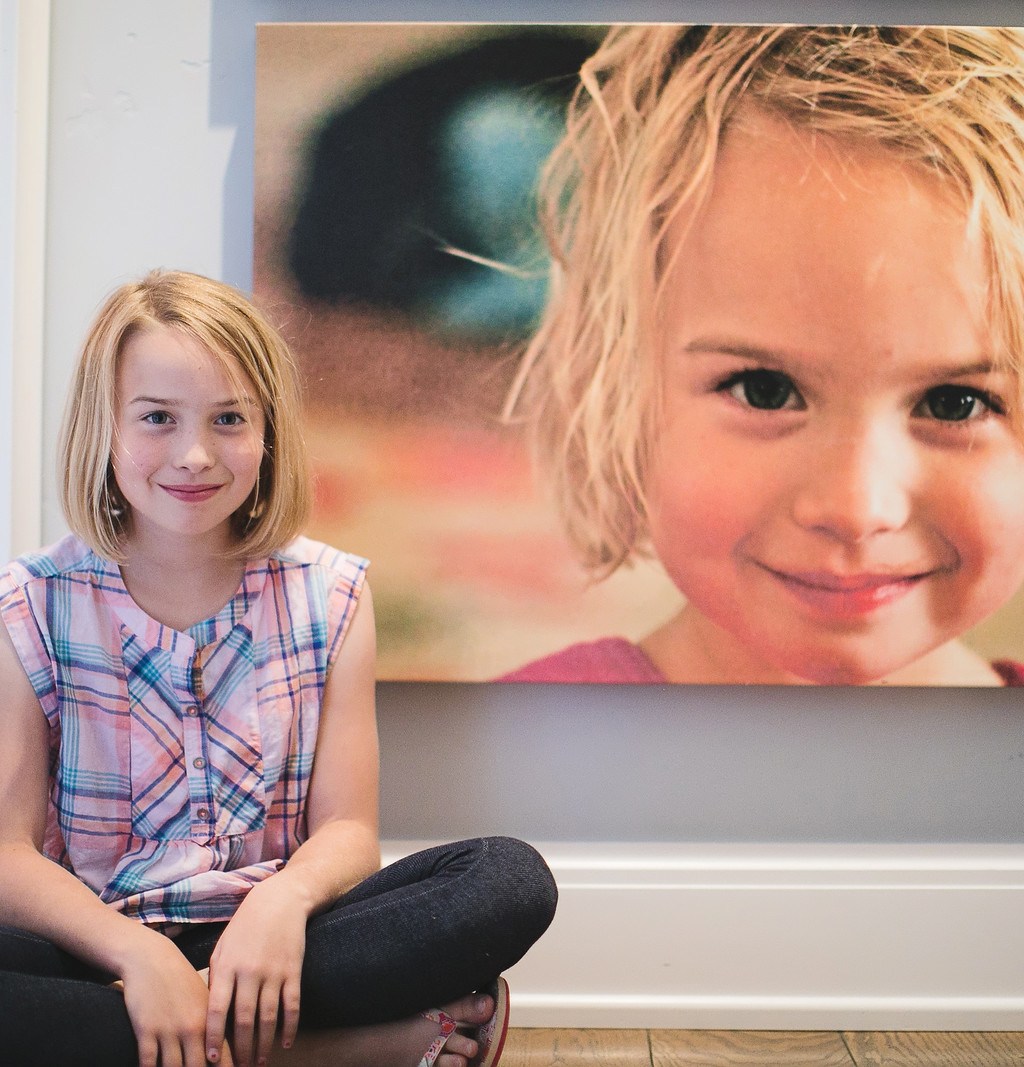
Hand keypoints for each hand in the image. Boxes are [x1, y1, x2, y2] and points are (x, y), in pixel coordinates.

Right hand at [118, 936, 211, 1066]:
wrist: (152, 959)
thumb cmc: (181, 979)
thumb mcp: (204, 998)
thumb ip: (214, 1024)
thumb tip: (225, 1049)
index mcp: (211, 1020)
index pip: (223, 1058)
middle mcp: (192, 1028)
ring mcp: (169, 1030)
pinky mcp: (146, 1031)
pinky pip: (148, 1063)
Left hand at [205, 879, 307, 1066]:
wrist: (280, 900)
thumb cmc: (246, 925)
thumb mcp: (223, 947)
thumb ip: (216, 978)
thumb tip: (211, 1012)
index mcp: (227, 966)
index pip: (216, 1010)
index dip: (213, 1037)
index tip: (211, 1060)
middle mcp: (249, 971)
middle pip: (243, 1020)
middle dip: (240, 1049)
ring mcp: (274, 972)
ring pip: (268, 1017)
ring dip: (263, 1044)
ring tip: (260, 1062)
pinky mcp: (294, 971)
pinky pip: (292, 1006)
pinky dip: (289, 1027)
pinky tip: (285, 1043)